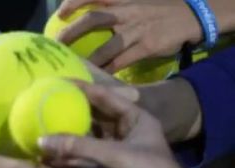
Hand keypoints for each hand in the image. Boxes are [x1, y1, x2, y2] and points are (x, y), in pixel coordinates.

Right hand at [39, 82, 187, 167]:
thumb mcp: (113, 154)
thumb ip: (77, 146)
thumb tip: (40, 140)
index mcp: (133, 119)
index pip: (104, 97)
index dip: (82, 89)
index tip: (57, 81)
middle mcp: (121, 133)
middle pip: (88, 120)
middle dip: (66, 116)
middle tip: (41, 108)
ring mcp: (110, 154)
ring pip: (80, 143)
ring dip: (61, 142)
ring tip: (36, 136)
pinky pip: (76, 164)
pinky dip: (61, 162)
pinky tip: (43, 160)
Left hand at [57, 0, 202, 71]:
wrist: (192, 16)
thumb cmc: (159, 10)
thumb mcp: (137, 1)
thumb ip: (115, 7)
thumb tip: (86, 17)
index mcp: (124, 0)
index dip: (75, 2)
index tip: (60, 13)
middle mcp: (128, 12)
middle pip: (94, 19)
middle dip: (72, 32)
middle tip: (57, 45)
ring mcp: (137, 30)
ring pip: (107, 47)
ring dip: (88, 59)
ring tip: (73, 68)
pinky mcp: (147, 46)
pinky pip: (122, 61)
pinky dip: (109, 70)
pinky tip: (98, 78)